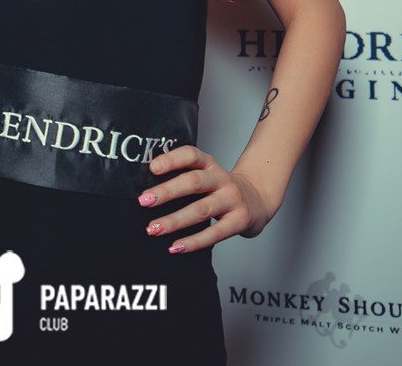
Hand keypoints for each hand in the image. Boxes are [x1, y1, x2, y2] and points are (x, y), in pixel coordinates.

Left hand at [137, 145, 272, 253]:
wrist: (257, 199)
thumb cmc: (219, 189)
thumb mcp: (205, 175)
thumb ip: (182, 178)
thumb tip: (146, 192)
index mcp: (209, 164)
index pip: (191, 155)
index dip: (172, 159)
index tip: (152, 168)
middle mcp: (221, 179)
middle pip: (193, 182)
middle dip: (167, 192)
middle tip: (144, 201)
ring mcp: (232, 199)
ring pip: (201, 209)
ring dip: (174, 220)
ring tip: (153, 228)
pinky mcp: (239, 221)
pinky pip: (214, 233)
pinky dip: (193, 242)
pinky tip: (175, 247)